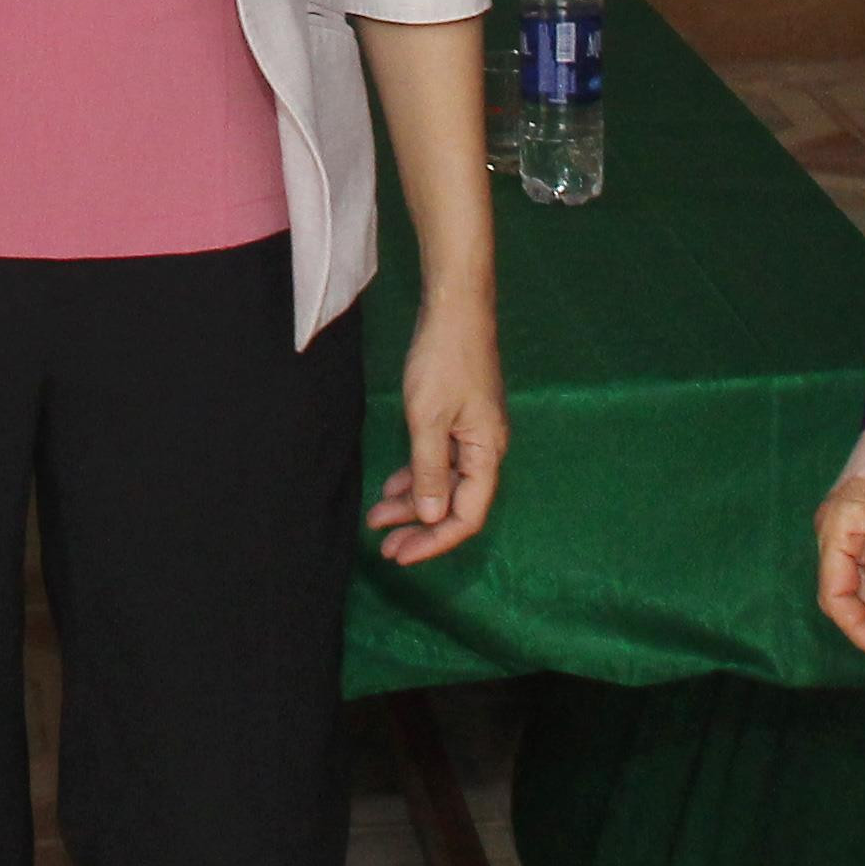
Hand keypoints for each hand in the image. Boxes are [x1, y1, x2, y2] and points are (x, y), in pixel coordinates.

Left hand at [367, 299, 506, 562]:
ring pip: (444, 483)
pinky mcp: (460, 419)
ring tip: (377, 519)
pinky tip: (392, 487)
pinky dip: (416, 476)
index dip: (435, 540)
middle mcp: (485, 450)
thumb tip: (430, 517)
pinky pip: (439, 461)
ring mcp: (473, 434)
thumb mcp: (428, 419)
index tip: (401, 555)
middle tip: (384, 548)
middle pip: (456, 505)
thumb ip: (429, 471)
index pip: (466, 515)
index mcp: (487, 453)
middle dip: (419, 529)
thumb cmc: (444, 361)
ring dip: (412, 504)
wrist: (455, 310)